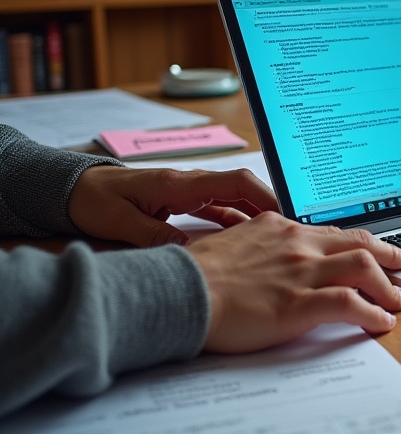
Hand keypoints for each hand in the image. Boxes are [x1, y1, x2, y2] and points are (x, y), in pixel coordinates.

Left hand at [69, 165, 279, 246]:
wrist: (74, 189)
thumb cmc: (95, 201)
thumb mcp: (120, 222)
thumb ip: (153, 235)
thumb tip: (187, 251)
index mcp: (181, 183)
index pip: (235, 182)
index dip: (264, 196)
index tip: (285, 215)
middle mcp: (192, 183)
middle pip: (244, 189)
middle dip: (272, 207)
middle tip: (294, 232)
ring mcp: (190, 191)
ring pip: (236, 200)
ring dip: (258, 216)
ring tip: (280, 240)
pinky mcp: (186, 201)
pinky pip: (221, 209)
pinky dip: (239, 222)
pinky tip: (252, 240)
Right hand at [189, 213, 400, 347]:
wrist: (175, 291)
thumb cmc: (195, 275)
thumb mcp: (231, 244)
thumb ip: (258, 244)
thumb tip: (269, 256)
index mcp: (280, 228)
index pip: (334, 233)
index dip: (363, 243)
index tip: (379, 250)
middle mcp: (297, 245)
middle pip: (359, 244)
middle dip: (390, 255)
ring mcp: (301, 273)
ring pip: (363, 268)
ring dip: (388, 286)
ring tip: (400, 301)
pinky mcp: (299, 304)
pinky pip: (350, 304)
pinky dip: (372, 313)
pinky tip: (381, 323)